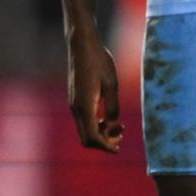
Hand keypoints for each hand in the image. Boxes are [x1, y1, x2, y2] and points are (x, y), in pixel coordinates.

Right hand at [66, 34, 122, 152]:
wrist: (82, 46)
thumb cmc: (99, 62)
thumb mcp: (112, 84)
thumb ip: (113, 107)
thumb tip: (113, 123)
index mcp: (85, 106)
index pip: (92, 137)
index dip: (106, 146)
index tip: (119, 149)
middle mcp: (76, 108)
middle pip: (86, 138)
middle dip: (104, 142)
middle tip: (122, 134)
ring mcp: (74, 104)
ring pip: (85, 130)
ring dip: (101, 133)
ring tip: (119, 125)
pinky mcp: (75, 100)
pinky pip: (84, 120)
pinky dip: (96, 124)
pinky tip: (108, 117)